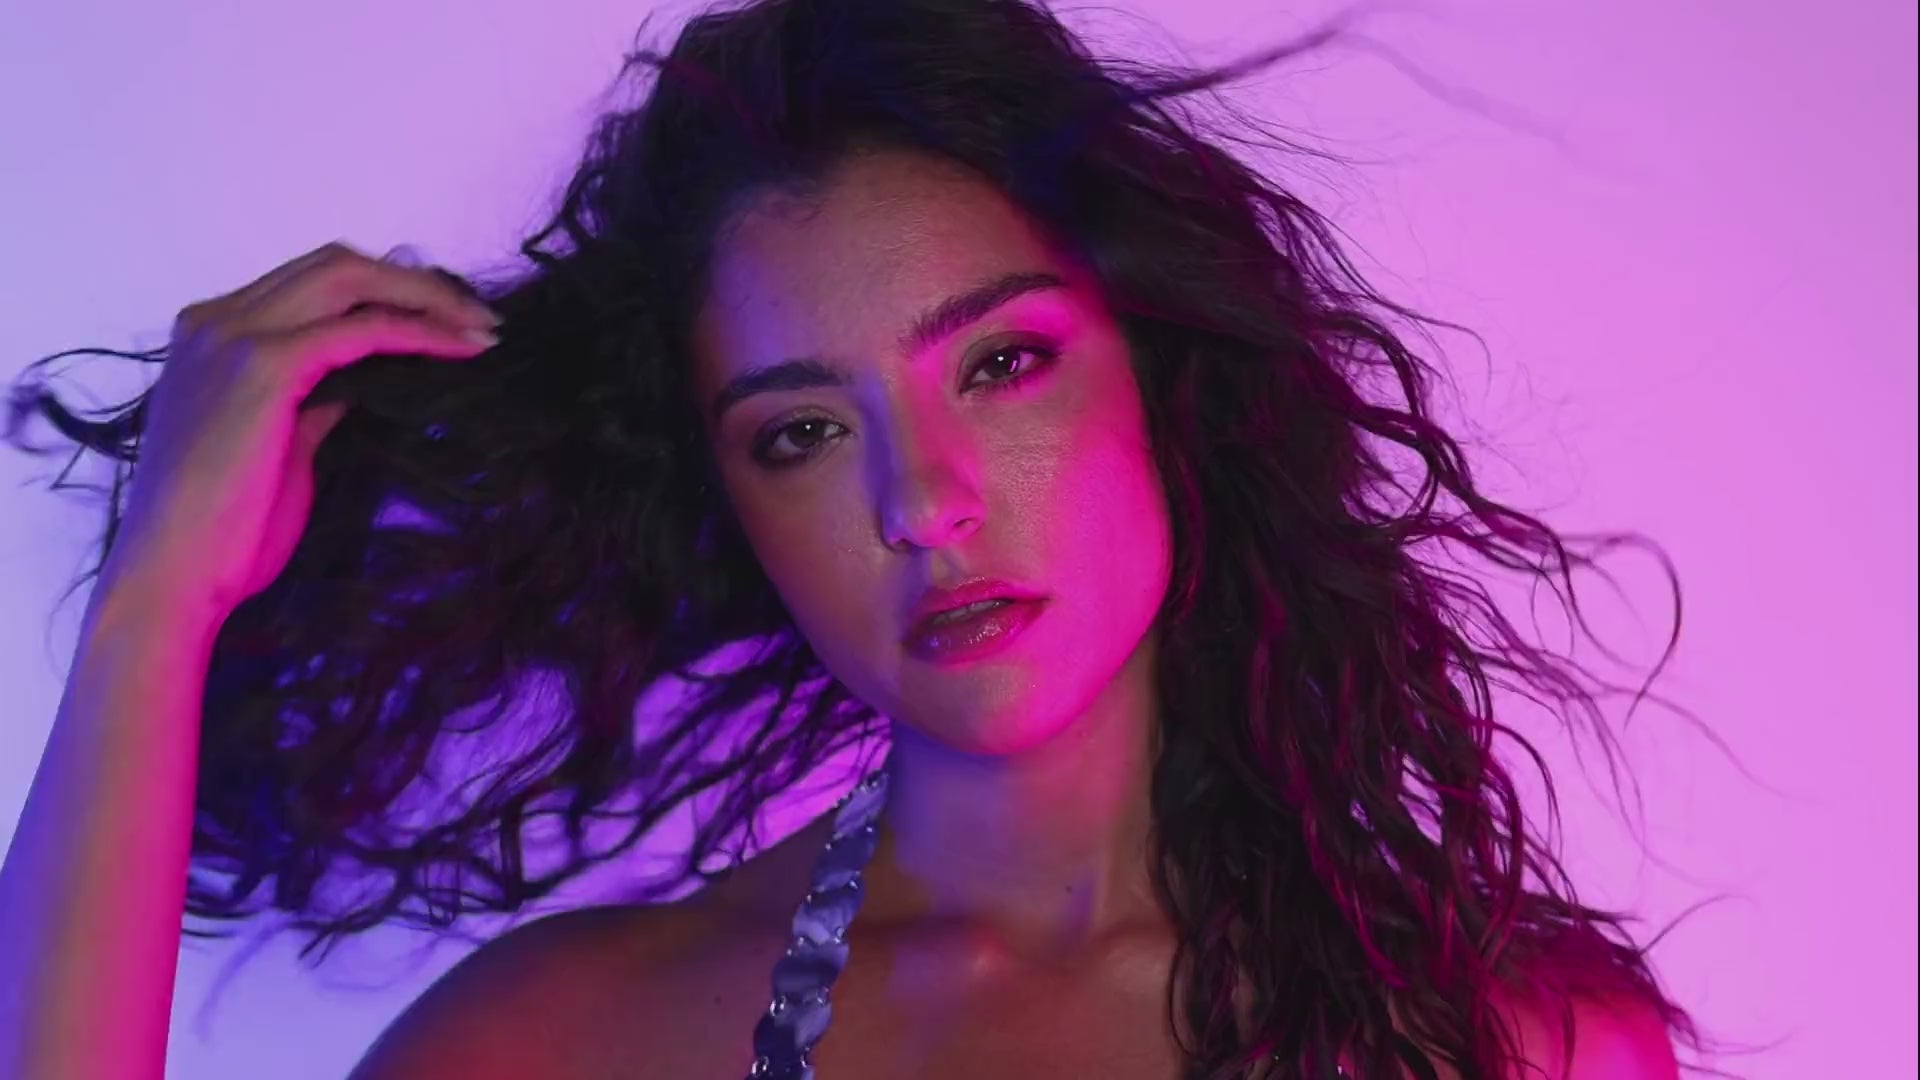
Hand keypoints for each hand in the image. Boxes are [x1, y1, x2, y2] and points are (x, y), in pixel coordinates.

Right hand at [103, 241, 500, 620]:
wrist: (173, 575)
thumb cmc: (224, 530)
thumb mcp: (279, 447)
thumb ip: (314, 402)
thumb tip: (363, 381)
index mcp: (211, 334)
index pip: (313, 283)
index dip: (385, 291)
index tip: (448, 320)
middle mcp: (215, 321)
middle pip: (336, 265)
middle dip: (415, 283)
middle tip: (481, 318)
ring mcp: (234, 337)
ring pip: (350, 279)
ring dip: (426, 297)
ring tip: (484, 329)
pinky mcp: (264, 367)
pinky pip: (361, 329)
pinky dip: (418, 331)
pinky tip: (463, 349)